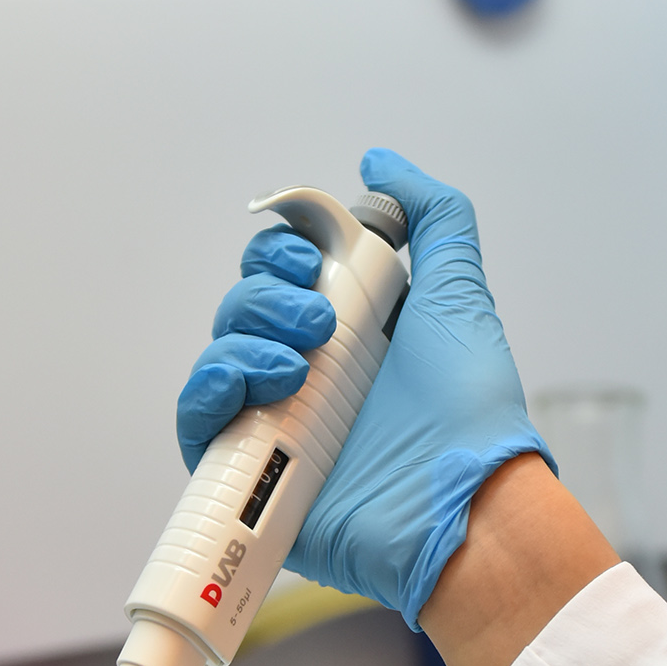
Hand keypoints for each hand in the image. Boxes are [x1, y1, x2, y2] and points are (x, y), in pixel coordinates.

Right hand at [177, 147, 551, 628]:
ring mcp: (275, 425)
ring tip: (302, 366)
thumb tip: (379, 160)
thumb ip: (433, 217)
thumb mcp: (458, 294)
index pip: (280, 273)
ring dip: (249, 337)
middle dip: (269, 293)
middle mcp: (307, 376)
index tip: (309, 254)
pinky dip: (210, 388)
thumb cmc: (471, 412)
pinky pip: (196, 420)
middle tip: (320, 320)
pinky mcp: (250, 476)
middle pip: (243, 305)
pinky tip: (250, 382)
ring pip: (219, 354)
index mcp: (349, 333)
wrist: (465, 505)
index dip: (281, 251)